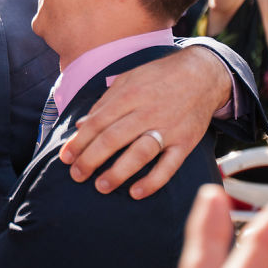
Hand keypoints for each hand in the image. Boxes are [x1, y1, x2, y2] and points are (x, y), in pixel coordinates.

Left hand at [59, 46, 228, 197]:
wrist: (202, 74)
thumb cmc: (158, 77)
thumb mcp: (128, 80)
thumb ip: (104, 103)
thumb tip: (80, 124)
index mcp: (129, 95)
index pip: (98, 122)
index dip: (79, 141)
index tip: (65, 157)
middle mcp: (147, 112)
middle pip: (113, 138)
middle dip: (91, 159)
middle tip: (76, 175)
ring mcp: (168, 128)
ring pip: (139, 153)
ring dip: (118, 172)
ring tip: (101, 187)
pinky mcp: (186, 142)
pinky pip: (169, 166)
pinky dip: (153, 181)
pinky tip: (136, 193)